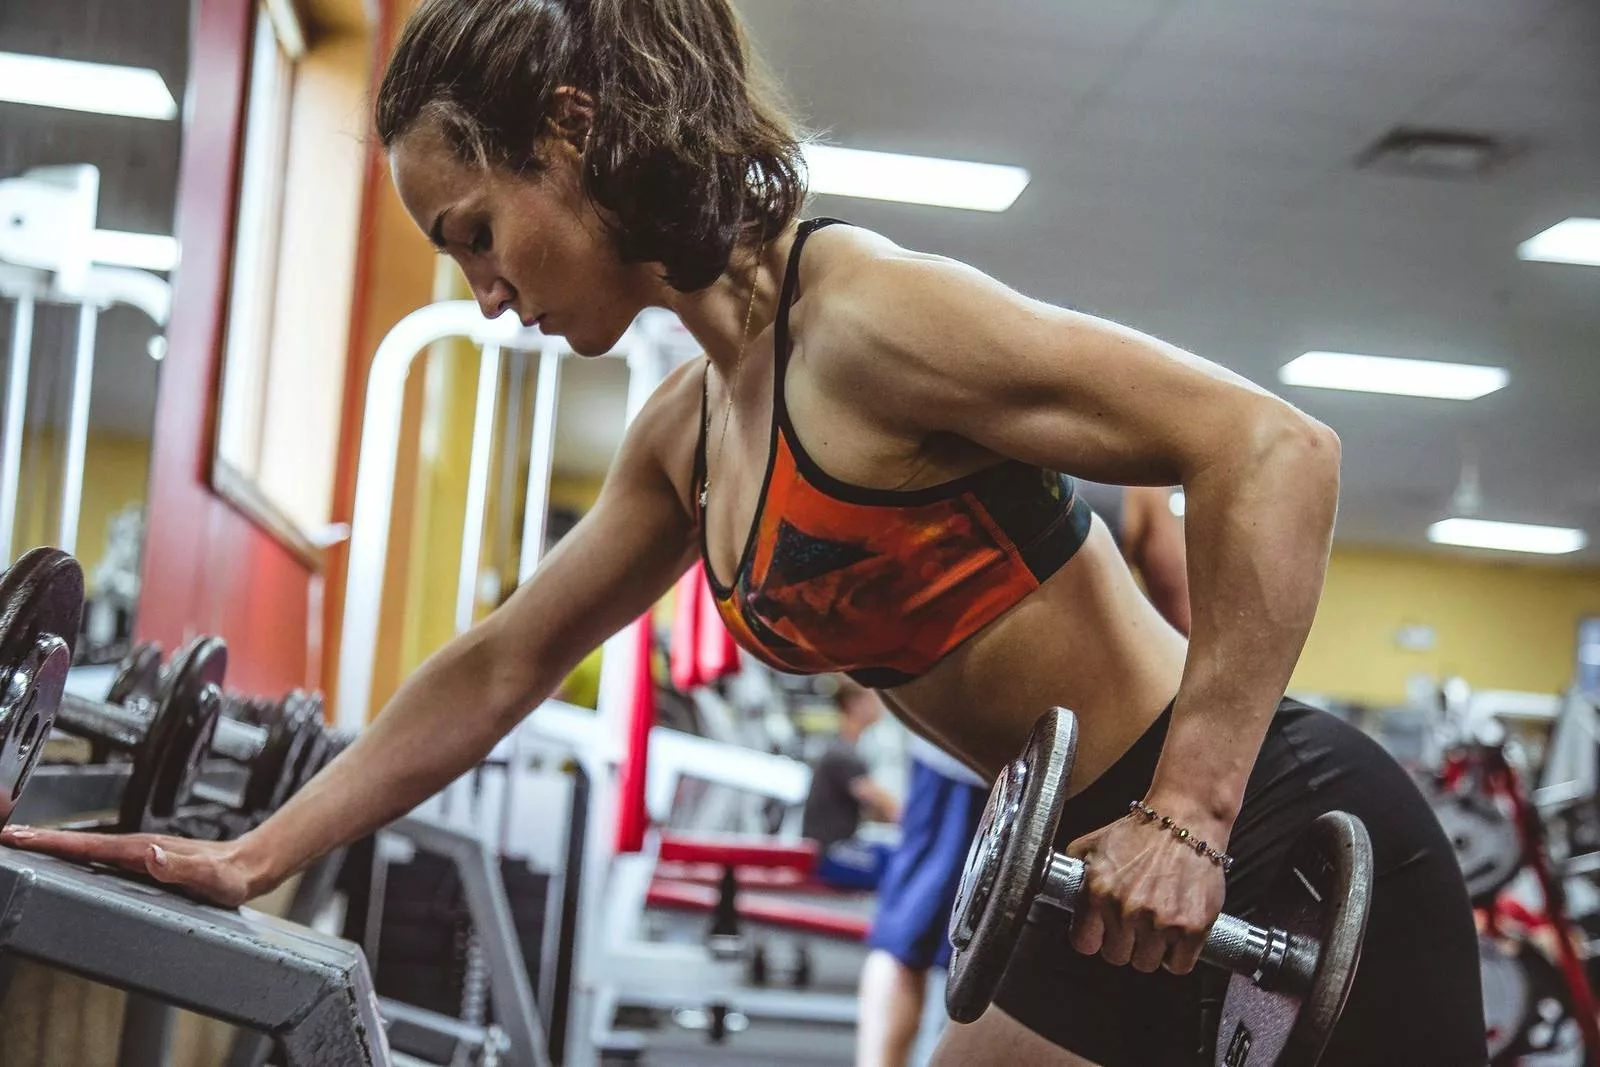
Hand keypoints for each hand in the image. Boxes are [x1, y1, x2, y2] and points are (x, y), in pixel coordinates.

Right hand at [0, 824, 272, 907]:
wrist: (248, 867)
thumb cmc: (230, 876)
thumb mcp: (209, 876)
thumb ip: (182, 866)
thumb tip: (152, 856)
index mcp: (144, 851)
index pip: (89, 847)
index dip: (53, 843)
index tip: (20, 838)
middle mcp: (138, 848)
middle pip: (80, 844)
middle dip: (41, 840)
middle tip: (5, 838)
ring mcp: (140, 853)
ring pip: (88, 849)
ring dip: (54, 846)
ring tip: (22, 846)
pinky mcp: (145, 861)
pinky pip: (102, 856)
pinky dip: (76, 854)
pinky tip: (64, 860)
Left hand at [1063, 805, 1228, 974]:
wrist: (1186, 820)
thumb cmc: (1140, 832)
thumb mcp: (1093, 844)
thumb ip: (1074, 872)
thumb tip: (1059, 889)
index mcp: (1098, 891)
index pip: (1084, 943)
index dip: (1094, 938)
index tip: (1103, 933)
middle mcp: (1127, 909)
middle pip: (1117, 956)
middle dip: (1124, 942)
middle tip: (1134, 924)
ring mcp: (1161, 921)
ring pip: (1146, 963)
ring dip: (1150, 949)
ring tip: (1156, 925)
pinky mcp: (1193, 927)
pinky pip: (1179, 965)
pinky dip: (1178, 955)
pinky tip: (1175, 935)